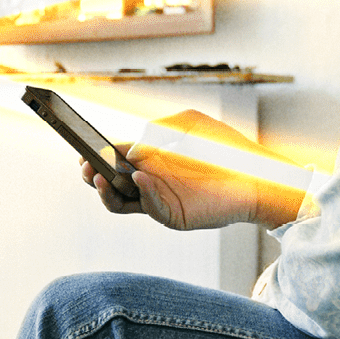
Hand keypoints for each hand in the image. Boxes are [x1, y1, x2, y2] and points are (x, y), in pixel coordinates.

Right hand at [80, 108, 302, 230]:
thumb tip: (130, 150)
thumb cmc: (224, 147)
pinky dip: (141, 194)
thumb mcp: (187, 123)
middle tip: (84, 165)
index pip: (112, 157)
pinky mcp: (173, 215)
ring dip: (104, 190)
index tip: (81, 146)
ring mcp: (158, 199)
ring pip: (119, 202)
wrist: (258, 175)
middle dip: (89, 173)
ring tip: (98, 175)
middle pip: (107, 182)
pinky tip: (140, 178)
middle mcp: (148, 180)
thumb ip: (156, 129)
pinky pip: (149, 208)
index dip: (94, 153)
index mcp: (148, 158)